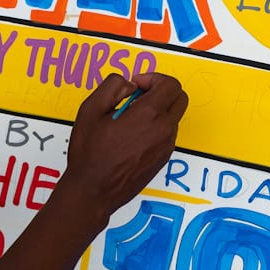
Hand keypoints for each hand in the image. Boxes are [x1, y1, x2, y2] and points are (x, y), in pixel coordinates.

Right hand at [58, 73, 186, 218]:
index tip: (137, 84)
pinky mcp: (163, 158)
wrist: (94, 191)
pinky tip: (132, 134)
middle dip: (161, 91)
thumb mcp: (90, 110)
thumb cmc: (90, 155)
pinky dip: (156, 126)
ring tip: (130, 118)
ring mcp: (166, 146)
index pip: (170, 85)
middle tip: (139, 96)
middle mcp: (163, 131)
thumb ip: (112, 86)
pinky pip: (167, 134)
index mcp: (148, 115)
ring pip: (173, 117)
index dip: (153, 78)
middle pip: (179, 98)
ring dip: (158, 110)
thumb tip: (129, 85)